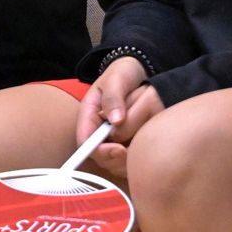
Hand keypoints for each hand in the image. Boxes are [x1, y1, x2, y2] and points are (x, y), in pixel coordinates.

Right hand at [76, 58, 157, 178]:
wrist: (139, 70)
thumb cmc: (123, 72)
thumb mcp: (116, 79)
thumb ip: (114, 98)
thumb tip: (115, 122)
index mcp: (88, 115)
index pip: (85, 141)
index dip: (98, 150)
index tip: (119, 149)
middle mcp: (97, 130)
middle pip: (98, 156)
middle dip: (113, 159)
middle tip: (132, 153)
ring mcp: (110, 137)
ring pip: (112, 160)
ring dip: (125, 162)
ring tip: (141, 152)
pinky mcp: (124, 141)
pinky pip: (126, 157)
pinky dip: (135, 158)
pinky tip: (146, 150)